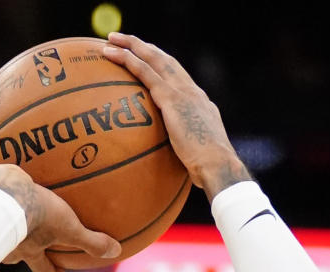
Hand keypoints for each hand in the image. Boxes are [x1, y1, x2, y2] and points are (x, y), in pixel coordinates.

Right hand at [0, 165, 119, 271]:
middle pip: (11, 253)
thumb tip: (117, 252)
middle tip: (18, 246)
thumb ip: (91, 241)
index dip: (51, 271)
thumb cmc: (38, 217)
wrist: (6, 198)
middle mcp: (7, 241)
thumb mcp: (69, 227)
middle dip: (15, 253)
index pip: (42, 266)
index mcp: (30, 248)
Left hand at [101, 34, 249, 199]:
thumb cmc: (209, 172)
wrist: (218, 166)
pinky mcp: (172, 98)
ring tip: (111, 40)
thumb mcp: (196, 159)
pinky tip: (113, 54)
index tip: (146, 60)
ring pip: (154, 60)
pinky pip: (146, 73)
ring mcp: (183, 92)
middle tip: (123, 40)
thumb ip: (183, 154)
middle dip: (144, 48)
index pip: (177, 78)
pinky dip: (129, 61)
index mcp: (199, 103)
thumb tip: (172, 169)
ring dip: (132, 46)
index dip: (161, 66)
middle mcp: (192, 91)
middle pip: (165, 61)